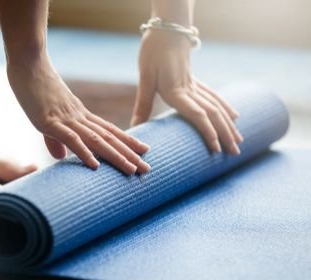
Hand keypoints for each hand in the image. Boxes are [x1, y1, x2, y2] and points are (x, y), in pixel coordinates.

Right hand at [7, 56, 150, 174]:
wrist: (27, 63)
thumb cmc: (34, 87)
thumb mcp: (45, 117)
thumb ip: (54, 139)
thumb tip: (61, 157)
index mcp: (79, 115)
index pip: (108, 130)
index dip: (126, 141)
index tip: (143, 151)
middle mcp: (78, 117)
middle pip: (108, 137)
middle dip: (128, 154)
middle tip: (147, 169)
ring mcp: (66, 118)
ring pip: (96, 140)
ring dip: (115, 155)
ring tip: (132, 169)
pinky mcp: (50, 121)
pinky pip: (71, 138)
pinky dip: (84, 152)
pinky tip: (95, 165)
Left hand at [131, 30, 242, 153]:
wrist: (166, 31)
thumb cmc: (153, 54)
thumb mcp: (145, 79)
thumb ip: (143, 104)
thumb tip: (134, 127)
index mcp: (177, 91)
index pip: (197, 115)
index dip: (208, 132)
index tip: (217, 149)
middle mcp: (190, 90)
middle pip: (213, 114)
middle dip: (225, 134)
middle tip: (235, 153)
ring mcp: (196, 85)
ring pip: (217, 106)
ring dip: (229, 124)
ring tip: (239, 141)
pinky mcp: (196, 81)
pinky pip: (215, 96)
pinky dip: (226, 107)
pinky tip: (235, 116)